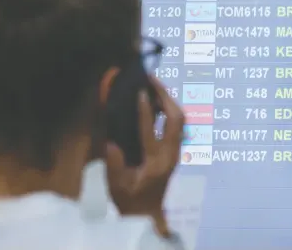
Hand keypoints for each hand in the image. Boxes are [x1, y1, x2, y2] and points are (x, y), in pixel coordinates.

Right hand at [106, 77, 184, 235]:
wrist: (148, 212)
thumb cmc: (130, 199)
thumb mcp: (117, 185)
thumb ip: (114, 163)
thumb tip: (111, 139)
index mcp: (156, 163)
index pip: (152, 132)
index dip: (146, 111)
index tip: (140, 92)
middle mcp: (171, 153)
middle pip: (177, 119)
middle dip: (166, 96)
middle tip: (151, 79)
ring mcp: (176, 150)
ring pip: (180, 119)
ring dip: (169, 100)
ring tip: (153, 84)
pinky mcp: (175, 148)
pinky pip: (177, 123)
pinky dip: (168, 108)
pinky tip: (157, 99)